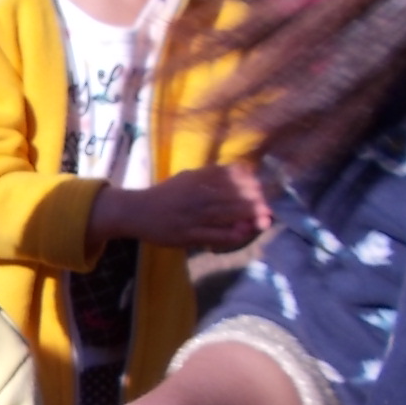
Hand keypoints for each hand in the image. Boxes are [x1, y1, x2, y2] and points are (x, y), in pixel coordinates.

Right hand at [92, 162, 269, 250]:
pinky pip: (211, 235)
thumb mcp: (186, 178)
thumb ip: (210, 174)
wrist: (136, 212)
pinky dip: (228, 235)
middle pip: (230, 196)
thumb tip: (242, 169)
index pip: (227, 177)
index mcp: (196, 180)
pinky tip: (242, 234)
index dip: (248, 182)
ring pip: (224, 215)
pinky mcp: (186, 235)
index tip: (263, 188)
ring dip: (246, 218)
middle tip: (269, 206)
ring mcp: (191, 216)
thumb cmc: (164, 195)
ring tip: (264, 219)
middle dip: (253, 201)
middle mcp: (195, 196)